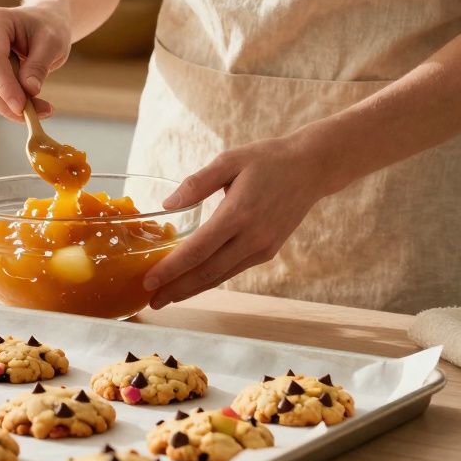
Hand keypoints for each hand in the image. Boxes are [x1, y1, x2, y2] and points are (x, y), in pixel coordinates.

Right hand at [0, 3, 71, 120]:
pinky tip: (29, 105)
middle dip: (7, 103)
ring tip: (41, 109)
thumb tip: (30, 90)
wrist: (41, 23)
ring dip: (8, 108)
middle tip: (40, 114)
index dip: (5, 87)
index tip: (23, 108)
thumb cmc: (48, 28)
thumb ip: (39, 65)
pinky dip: (6, 106)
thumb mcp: (53, 43)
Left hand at [142, 136, 332, 308]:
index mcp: (238, 213)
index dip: (171, 269)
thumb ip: (197, 183)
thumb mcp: (229, 160)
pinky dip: (210, 279)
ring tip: (166, 297)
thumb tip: (167, 204)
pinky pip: (233, 270)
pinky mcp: (268, 252)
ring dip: (192, 290)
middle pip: (207, 273)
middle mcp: (252, 237)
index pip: (197, 250)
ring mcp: (262, 248)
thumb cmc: (267, 160)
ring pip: (220, 276)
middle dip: (176, 289)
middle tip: (151, 301)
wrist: (311, 169)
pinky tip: (192, 282)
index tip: (149, 281)